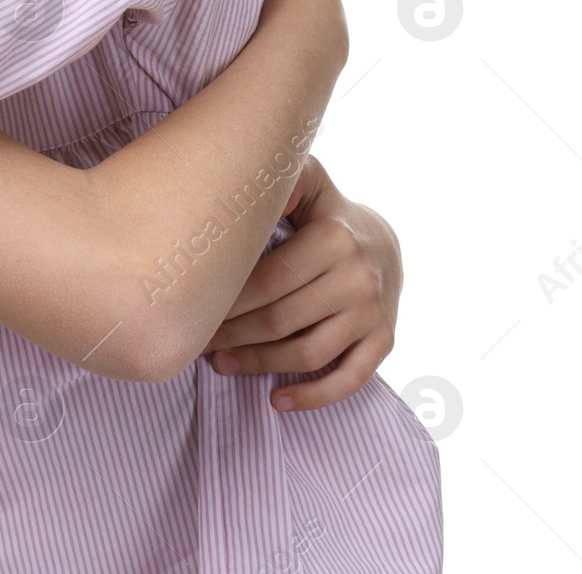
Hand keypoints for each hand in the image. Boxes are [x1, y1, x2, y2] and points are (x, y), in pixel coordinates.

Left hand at [202, 156, 401, 410]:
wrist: (385, 241)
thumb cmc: (325, 212)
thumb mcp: (308, 182)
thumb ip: (282, 180)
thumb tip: (248, 190)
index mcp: (332, 238)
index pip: (267, 280)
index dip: (228, 301)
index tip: (196, 311)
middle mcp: (356, 277)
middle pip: (281, 319)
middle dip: (234, 335)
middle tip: (198, 342)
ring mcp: (373, 313)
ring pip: (307, 352)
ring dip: (259, 364)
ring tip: (221, 364)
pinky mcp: (385, 341)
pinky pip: (350, 379)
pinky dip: (314, 396)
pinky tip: (278, 401)